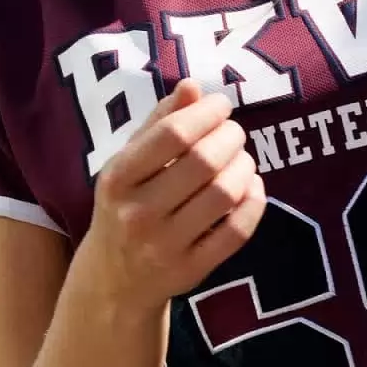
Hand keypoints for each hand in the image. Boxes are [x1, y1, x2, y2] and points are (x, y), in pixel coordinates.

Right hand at [79, 79, 265, 313]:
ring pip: (226, 193)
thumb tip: (193, 86)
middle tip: (234, 133)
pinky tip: (249, 189)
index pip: (172, 134)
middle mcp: (137, 214)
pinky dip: (254, 202)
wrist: (112, 281)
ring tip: (241, 160)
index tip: (221, 105)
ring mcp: (164, 247)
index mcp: (118, 178)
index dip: (207, 113)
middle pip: (205, 161)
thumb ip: (160, 121)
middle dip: (231, 137)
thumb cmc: (126, 204)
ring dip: (246, 166)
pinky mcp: (191, 271)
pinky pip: (238, 230)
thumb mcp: (128, 162)